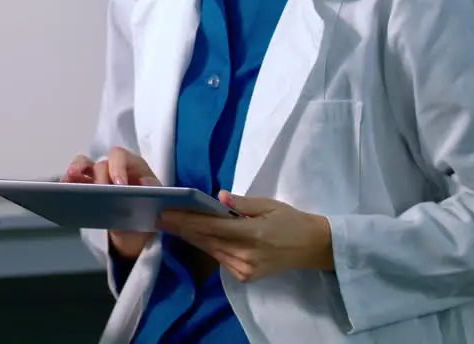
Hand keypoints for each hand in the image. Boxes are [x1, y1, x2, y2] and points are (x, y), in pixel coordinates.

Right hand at [64, 147, 161, 259]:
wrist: (138, 235)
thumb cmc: (150, 217)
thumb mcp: (161, 213)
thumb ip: (160, 201)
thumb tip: (149, 187)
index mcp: (136, 168)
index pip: (123, 158)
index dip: (118, 169)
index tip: (118, 187)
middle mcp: (115, 168)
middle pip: (101, 163)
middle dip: (97, 176)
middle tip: (96, 191)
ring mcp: (98, 177)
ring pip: (82, 165)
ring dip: (75, 172)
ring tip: (68, 184)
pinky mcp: (86, 188)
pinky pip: (73, 181)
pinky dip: (66, 185)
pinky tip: (61, 194)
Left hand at [158, 191, 334, 282]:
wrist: (312, 247)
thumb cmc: (290, 220)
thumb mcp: (269, 205)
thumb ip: (242, 203)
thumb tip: (219, 196)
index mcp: (252, 234)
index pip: (211, 227)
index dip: (186, 220)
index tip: (166, 212)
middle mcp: (245, 255)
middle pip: (206, 240)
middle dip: (182, 228)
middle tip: (160, 216)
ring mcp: (244, 269)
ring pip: (210, 250)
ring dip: (191, 236)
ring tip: (171, 223)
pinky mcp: (244, 276)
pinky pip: (219, 258)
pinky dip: (206, 245)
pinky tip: (194, 235)